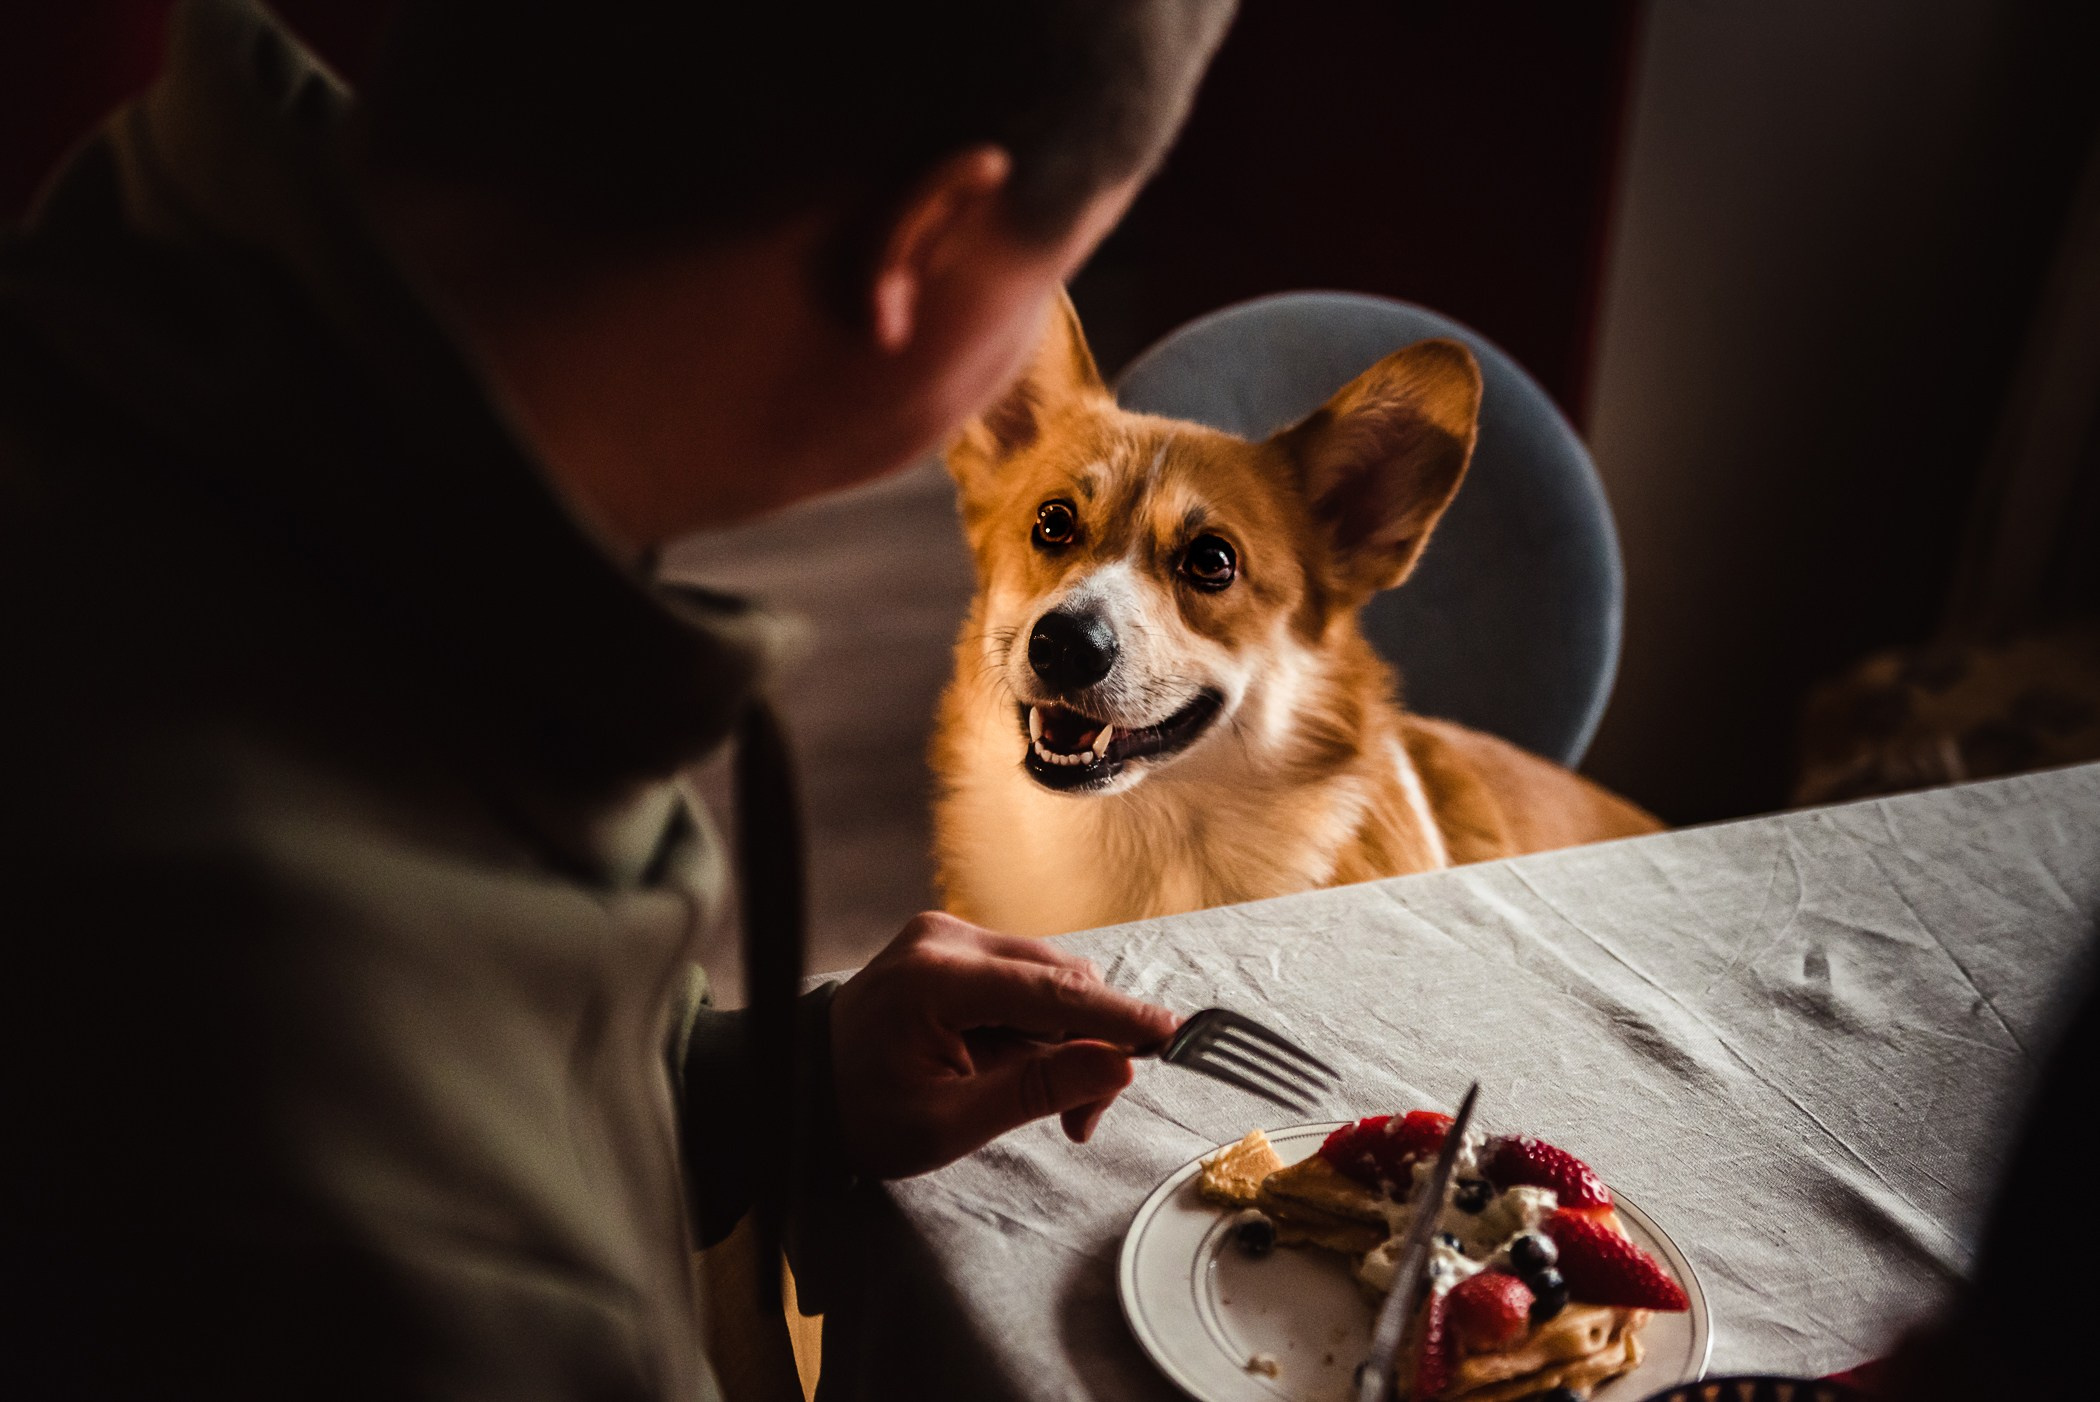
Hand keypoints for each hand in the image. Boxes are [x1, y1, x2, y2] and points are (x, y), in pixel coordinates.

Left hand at [829, 911, 1177, 1178]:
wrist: (805, 1091)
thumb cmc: (864, 1114)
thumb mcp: (950, 1124)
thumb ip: (1037, 1091)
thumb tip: (1118, 1067)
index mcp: (934, 979)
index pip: (1049, 992)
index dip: (1115, 1016)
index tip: (1169, 1032)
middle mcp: (943, 939)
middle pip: (1057, 980)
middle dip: (1087, 1045)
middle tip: (1083, 1117)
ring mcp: (947, 936)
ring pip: (1048, 979)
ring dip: (1066, 1039)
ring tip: (1055, 1103)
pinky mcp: (953, 947)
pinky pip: (1024, 980)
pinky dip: (1040, 1027)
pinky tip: (1024, 1068)